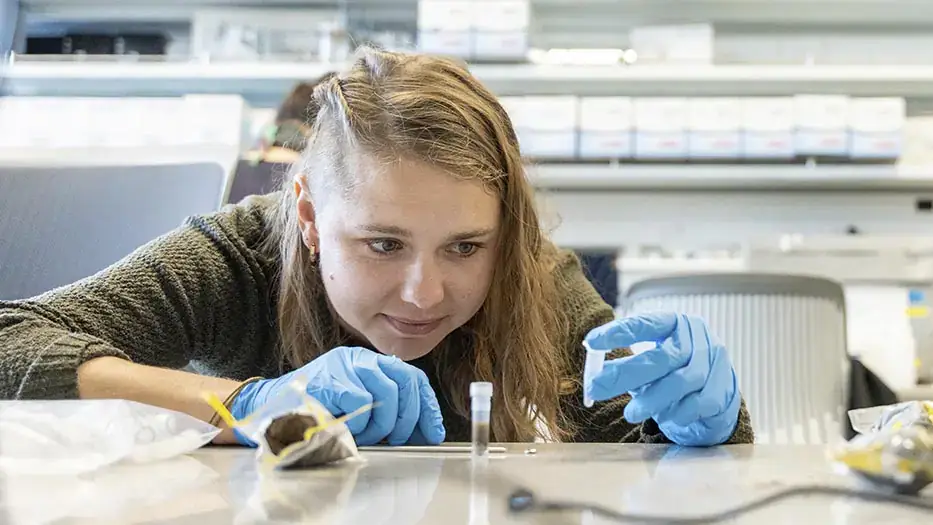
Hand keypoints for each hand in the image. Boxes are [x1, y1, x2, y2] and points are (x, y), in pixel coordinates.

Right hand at [230, 346, 444, 446]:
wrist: (265, 411)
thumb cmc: (311, 414)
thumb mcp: (354, 409)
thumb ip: (384, 411)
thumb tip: (422, 430)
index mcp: (367, 364)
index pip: (410, 377)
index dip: (426, 406)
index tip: (433, 431)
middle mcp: (358, 359)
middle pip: (404, 384)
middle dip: (407, 418)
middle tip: (397, 439)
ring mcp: (342, 367)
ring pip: (387, 394)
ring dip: (381, 424)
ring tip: (366, 435)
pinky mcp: (328, 380)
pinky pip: (361, 402)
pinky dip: (358, 423)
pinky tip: (346, 428)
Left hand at [583, 312, 740, 446]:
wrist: (714, 399)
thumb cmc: (673, 377)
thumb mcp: (648, 367)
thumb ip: (626, 368)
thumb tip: (596, 378)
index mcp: (674, 324)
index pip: (645, 324)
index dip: (618, 332)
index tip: (592, 343)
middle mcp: (698, 339)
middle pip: (662, 356)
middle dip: (627, 373)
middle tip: (598, 388)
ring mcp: (715, 363)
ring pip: (682, 381)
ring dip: (653, 399)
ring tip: (631, 413)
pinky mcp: (725, 389)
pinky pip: (700, 402)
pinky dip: (680, 412)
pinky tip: (667, 418)